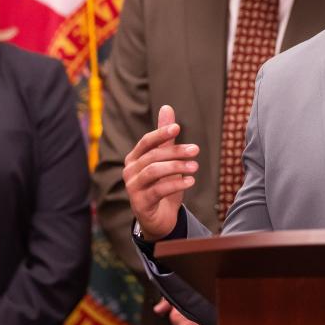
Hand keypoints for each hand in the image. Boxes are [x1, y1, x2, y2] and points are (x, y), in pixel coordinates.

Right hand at [123, 105, 198, 239]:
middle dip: (175, 152)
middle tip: (195, 150)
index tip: (178, 128)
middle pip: (153, 156)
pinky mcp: (140, 203)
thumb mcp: (166, 159)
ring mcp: (133, 187)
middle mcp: (130, 171)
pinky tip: (190, 181)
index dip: (160, 134)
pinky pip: (158, 190)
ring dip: (177, 167)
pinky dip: (176, 184)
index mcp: (134, 158)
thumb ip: (165, 137)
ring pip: (154, 172)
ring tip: (195, 167)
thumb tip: (167, 107)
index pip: (146, 142)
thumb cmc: (162, 185)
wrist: (159, 218)